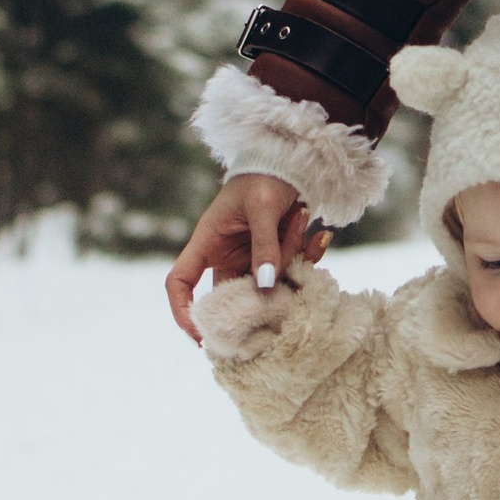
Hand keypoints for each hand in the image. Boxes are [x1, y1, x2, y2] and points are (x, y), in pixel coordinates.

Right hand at [165, 176, 330, 341]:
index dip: (183, 310)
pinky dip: (307, 258)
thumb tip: (265, 286)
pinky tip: (319, 234)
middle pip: (234, 294)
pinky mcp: (276, 260)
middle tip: (282, 273)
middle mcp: (225, 257)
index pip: (180, 282)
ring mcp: (251, 261)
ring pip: (269, 286)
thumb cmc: (264, 176)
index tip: (200, 336)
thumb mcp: (262, 207)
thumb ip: (265, 246)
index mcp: (208, 243)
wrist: (290, 162)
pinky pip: (291, 274)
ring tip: (299, 218)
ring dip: (291, 259)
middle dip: (260, 293)